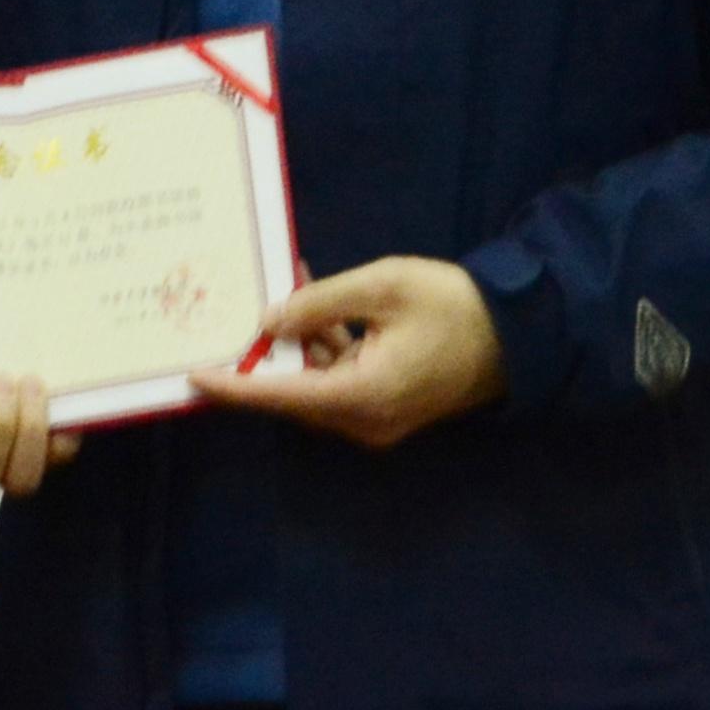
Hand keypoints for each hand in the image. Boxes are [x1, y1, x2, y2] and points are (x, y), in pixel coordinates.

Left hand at [193, 255, 510, 450]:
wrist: (518, 334)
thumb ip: (321, 304)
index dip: (234, 387)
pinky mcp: (387, 405)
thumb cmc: (453, 305)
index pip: (281, 397)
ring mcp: (376, 418)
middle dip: (261, 356)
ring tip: (281, 289)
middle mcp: (363, 421)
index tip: (191, 377)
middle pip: (293, 394)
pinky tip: (314, 304)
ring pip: (315, 385)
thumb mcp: (384, 288)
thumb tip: (268, 320)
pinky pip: (340, 381)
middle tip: (227, 316)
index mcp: (361, 397)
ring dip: (295, 344)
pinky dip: (322, 348)